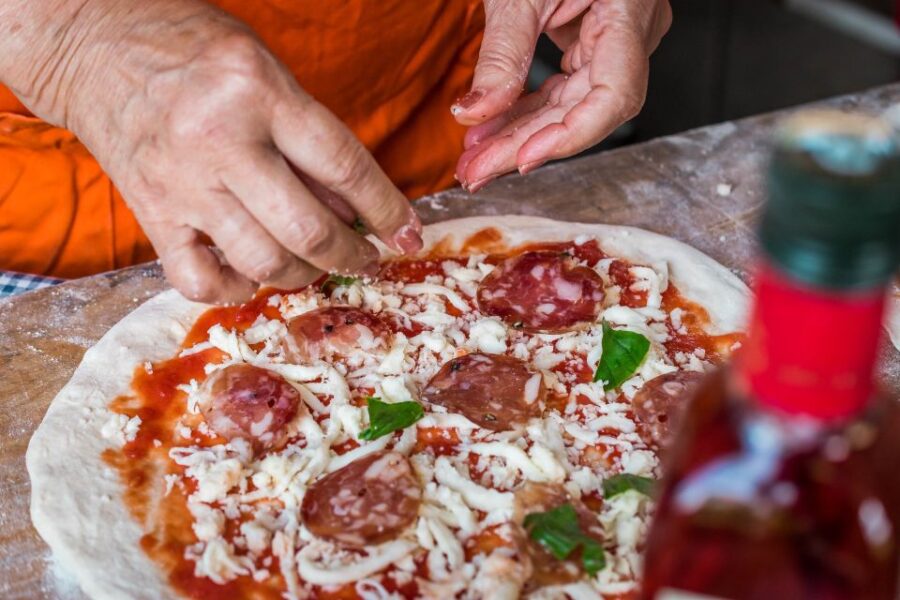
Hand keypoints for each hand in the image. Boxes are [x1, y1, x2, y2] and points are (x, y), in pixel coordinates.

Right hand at [0, 0, 421, 303]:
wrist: (97, 45)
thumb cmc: (195, 52)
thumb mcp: (269, 73)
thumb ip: (311, 140)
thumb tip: (358, 210)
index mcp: (258, 92)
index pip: (343, 165)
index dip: (387, 210)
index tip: (410, 236)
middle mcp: (219, 141)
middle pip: (306, 229)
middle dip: (351, 256)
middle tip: (366, 259)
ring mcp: (181, 184)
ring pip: (262, 262)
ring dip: (303, 275)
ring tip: (313, 263)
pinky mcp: (150, 214)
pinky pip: (199, 280)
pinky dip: (236, 288)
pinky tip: (251, 272)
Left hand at [452, 0, 671, 190]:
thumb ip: (502, 53)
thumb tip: (473, 115)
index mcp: (629, 9)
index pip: (615, 95)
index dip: (570, 136)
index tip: (522, 160)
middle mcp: (632, 33)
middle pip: (583, 110)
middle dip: (524, 145)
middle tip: (475, 173)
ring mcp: (613, 39)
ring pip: (569, 106)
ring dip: (519, 135)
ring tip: (473, 159)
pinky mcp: (589, 42)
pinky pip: (561, 89)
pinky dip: (524, 112)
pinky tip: (490, 133)